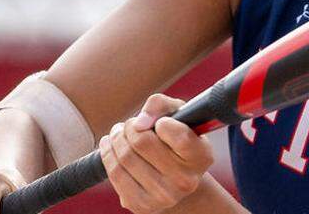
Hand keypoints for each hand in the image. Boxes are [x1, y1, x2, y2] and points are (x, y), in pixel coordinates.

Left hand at [99, 93, 214, 212]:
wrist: (174, 180)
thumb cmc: (176, 140)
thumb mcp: (178, 116)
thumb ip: (161, 105)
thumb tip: (140, 122)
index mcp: (201, 157)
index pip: (179, 135)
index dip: (163, 123)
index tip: (159, 123)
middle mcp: (185, 181)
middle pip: (142, 143)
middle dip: (130, 127)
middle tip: (130, 124)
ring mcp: (163, 196)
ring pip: (125, 158)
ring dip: (115, 139)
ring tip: (118, 133)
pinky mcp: (141, 206)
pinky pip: (115, 175)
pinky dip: (107, 155)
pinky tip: (109, 146)